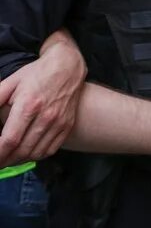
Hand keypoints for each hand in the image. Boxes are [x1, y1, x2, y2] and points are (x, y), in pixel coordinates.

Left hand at [0, 28, 86, 165]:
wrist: (68, 66)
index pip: (10, 140)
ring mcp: (59, 123)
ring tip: (8, 159)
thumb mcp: (10, 82)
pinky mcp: (67, 125)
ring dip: (19, 160)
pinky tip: (26, 153)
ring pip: (36, 153)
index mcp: (29, 105)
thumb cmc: (36, 73)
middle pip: (22, 150)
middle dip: (5, 160)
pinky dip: (36, 156)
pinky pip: (50, 150)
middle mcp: (46, 117)